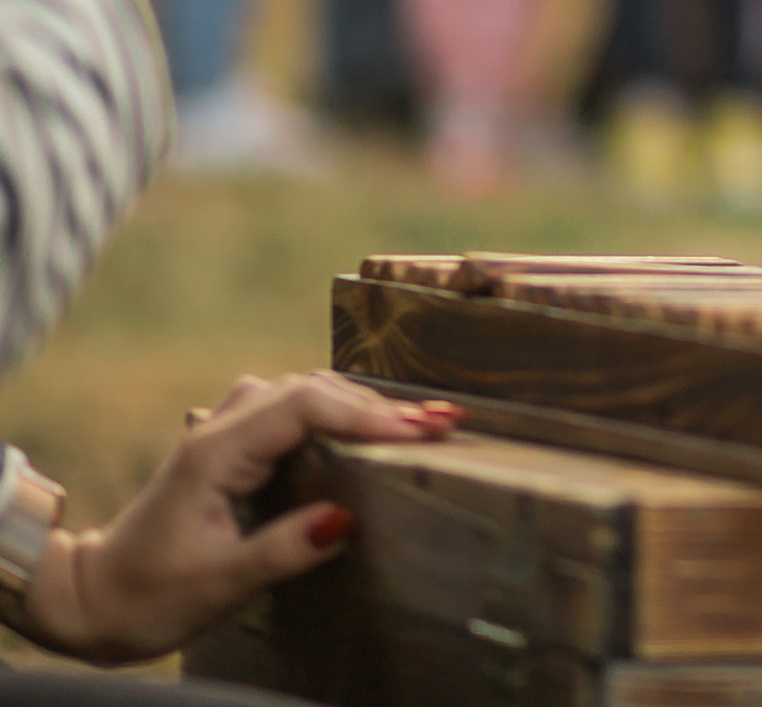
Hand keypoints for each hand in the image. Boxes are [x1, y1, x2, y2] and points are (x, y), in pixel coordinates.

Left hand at [15, 371, 459, 662]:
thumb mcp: (219, 583)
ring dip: (359, 404)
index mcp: (216, 453)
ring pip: (302, 394)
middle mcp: (220, 430)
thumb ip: (283, 549)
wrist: (90, 598)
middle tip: (443, 424)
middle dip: (379, 406)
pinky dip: (334, 412)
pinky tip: (360, 428)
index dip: (366, 415)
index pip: (304, 407)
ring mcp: (222, 435)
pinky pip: (291, 410)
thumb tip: (345, 519)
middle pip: (311, 391)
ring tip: (415, 425)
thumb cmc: (147, 596)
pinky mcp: (228, 449)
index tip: (418, 434)